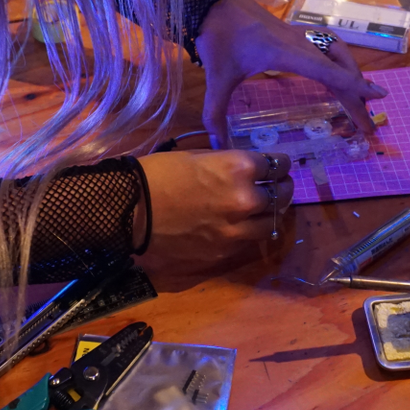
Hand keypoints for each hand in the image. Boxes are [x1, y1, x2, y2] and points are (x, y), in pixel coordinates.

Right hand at [138, 150, 291, 265]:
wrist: (128, 212)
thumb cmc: (156, 175)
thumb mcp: (196, 156)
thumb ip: (227, 163)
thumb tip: (243, 169)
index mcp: (239, 168)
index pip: (277, 165)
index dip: (280, 164)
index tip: (279, 166)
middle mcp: (245, 200)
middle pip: (281, 195)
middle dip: (281, 188)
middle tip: (278, 186)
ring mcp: (236, 230)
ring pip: (270, 223)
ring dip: (269, 213)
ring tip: (263, 209)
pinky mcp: (224, 253)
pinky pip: (246, 241)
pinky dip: (247, 231)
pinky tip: (239, 226)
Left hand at [196, 0, 387, 147]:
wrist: (211, 1)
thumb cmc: (217, 37)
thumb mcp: (217, 77)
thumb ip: (216, 113)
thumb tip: (217, 147)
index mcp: (287, 53)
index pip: (328, 72)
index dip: (353, 86)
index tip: (377, 98)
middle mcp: (300, 43)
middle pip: (339, 68)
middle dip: (357, 94)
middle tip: (368, 123)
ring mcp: (299, 35)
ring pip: (337, 53)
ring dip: (352, 75)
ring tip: (359, 98)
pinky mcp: (294, 32)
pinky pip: (327, 45)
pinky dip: (340, 61)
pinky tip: (338, 71)